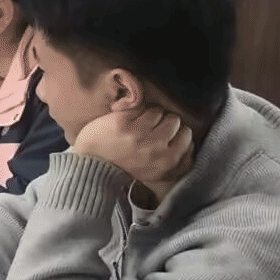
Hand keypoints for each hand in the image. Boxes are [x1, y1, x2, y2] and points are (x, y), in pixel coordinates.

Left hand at [72, 105, 193, 195]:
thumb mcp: (155, 172)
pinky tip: (128, 119)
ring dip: (150, 114)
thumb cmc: (124, 169)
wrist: (91, 168)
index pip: (186, 136)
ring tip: (139, 123)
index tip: (167, 133)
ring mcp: (139, 134)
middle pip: (174, 121)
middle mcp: (156, 148)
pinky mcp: (123, 122)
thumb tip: (188, 142)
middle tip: (152, 127)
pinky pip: (140, 107)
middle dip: (165, 121)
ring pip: (159, 111)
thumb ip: (172, 158)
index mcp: (166, 162)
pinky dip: (136, 111)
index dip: (176, 132)